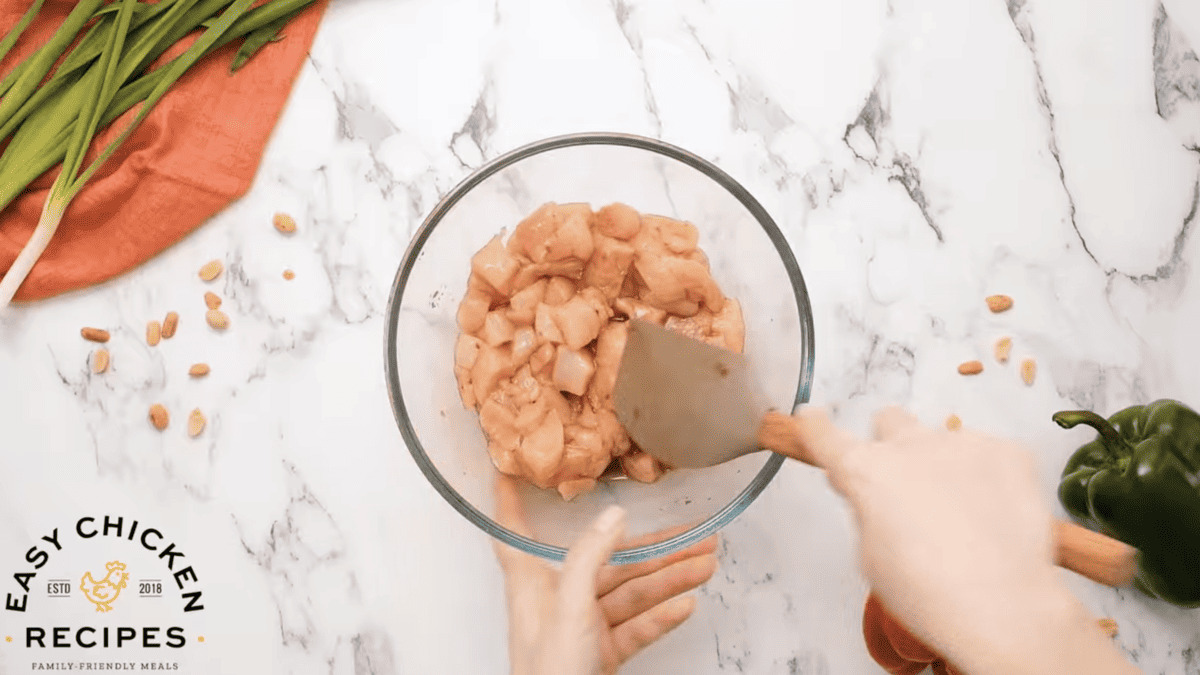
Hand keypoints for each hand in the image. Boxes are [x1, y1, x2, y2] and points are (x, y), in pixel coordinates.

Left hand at [494, 475, 717, 674]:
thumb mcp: (570, 607)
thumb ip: (591, 558)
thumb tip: (614, 517)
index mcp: (532, 583)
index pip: (513, 531)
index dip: (510, 500)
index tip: (509, 468)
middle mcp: (556, 600)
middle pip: (605, 562)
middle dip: (652, 548)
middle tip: (693, 533)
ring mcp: (581, 628)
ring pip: (629, 594)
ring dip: (669, 579)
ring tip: (707, 563)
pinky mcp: (601, 654)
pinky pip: (635, 628)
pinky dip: (661, 617)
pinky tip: (686, 604)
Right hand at [763, 407, 1138, 674]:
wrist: (1001, 605)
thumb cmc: (929, 593)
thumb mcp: (871, 557)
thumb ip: (867, 510)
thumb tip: (875, 496)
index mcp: (866, 473)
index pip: (826, 435)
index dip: (816, 426)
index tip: (814, 417)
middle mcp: (910, 446)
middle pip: (889, 420)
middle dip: (891, 444)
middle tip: (905, 482)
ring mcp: (962, 444)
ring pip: (943, 440)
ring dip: (943, 464)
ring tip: (962, 515)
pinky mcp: (1008, 452)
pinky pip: (989, 452)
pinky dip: (988, 476)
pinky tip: (991, 514)